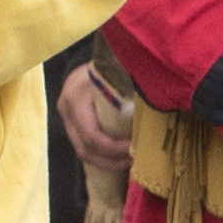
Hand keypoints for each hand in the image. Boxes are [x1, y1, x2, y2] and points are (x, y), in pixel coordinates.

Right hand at [60, 61, 136, 179]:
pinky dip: (102, 157)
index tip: (134, 147)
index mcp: (75, 98)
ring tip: (128, 162)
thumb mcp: (117, 72)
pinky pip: (84, 147)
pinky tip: (119, 158)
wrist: (88, 60)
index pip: (91, 134)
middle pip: (84, 148)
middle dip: (110, 160)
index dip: (113, 147)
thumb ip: (131, 84)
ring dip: (107, 162)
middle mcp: (65, 110)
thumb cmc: (106, 64)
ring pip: (82, 152)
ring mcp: (66, 119)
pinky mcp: (71, 125)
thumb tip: (157, 100)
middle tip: (133, 160)